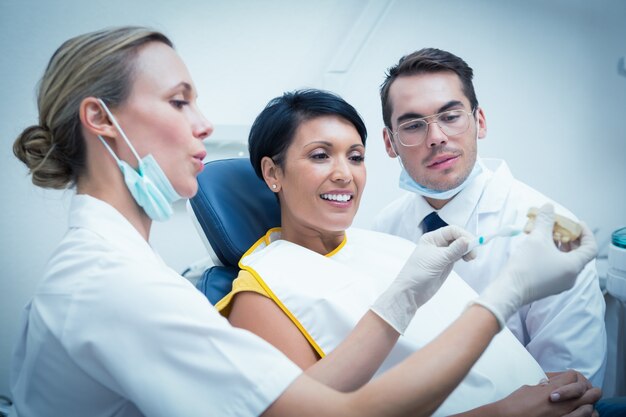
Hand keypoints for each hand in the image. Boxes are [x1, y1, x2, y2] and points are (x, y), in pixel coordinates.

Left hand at [371, 225, 474, 332]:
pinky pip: (458, 255)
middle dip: (467, 242)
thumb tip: (468, 240)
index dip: (464, 235)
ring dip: (467, 249)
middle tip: (473, 253)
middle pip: (457, 237)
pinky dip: (465, 255)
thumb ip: (454, 250)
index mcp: (431, 238)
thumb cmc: (418, 273)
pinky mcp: (446, 264)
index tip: (473, 244)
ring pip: (459, 247)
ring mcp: (442, 254)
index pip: (452, 231)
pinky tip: (468, 259)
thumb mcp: (437, 260)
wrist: (411, 293)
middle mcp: (437, 244)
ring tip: (471, 258)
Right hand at [474, 204, 596, 327]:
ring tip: (546, 235)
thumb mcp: (537, 238)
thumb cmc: (526, 267)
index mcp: (573, 267)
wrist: (508, 290)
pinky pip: (557, 267)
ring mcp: (559, 283)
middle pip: (578, 253)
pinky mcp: (548, 285)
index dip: (585, 233)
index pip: (590, 248)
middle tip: (559, 227)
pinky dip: (553, 255)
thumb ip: (545, 221)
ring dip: (559, 245)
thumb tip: (549, 207)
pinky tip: (539, 247)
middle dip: (570, 237)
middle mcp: (570, 277)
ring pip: (566, 260)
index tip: (575, 223)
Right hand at [491, 370, 600, 416]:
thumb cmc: (516, 405)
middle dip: (586, 388)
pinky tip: (582, 415)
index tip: (564, 380)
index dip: (569, 377)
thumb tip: (548, 386)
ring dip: (588, 404)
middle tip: (582, 390)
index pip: (573, 376)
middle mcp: (564, 402)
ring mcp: (568, 415)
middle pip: (588, 390)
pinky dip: (587, 416)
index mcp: (553, 389)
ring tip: (582, 404)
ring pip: (591, 407)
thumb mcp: (529, 389)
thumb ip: (544, 386)